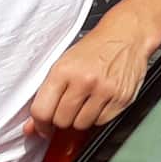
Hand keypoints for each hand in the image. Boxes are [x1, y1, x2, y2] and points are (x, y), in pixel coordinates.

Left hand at [24, 20, 150, 137]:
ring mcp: (104, 90)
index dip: (40, 124)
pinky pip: (102, 122)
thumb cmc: (95, 47)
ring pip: (81, 125)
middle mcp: (84, 80)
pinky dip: (98, 116)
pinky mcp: (122, 98)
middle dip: (61, 119)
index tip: (42, 127)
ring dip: (80, 118)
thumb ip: (47, 93)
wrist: (127, 34)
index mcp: (64, 70)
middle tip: (67, 108)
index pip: (42, 111)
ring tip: (85, 101)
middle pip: (61, 121)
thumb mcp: (65, 62)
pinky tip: (99, 100)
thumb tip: (33, 125)